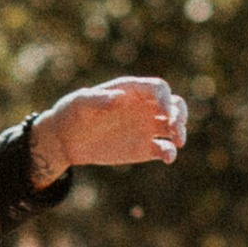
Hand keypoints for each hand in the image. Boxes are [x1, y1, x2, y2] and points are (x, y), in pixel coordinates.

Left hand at [29, 76, 189, 185]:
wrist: (66, 139)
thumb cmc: (72, 113)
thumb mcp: (79, 103)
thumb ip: (97, 99)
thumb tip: (119, 99)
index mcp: (131, 91)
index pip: (158, 89)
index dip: (165, 98)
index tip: (163, 111)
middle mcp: (144, 107)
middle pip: (174, 105)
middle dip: (180, 114)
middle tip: (175, 127)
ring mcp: (146, 127)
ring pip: (174, 126)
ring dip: (181, 132)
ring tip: (178, 142)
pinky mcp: (144, 148)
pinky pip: (164, 148)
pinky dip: (170, 152)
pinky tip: (168, 158)